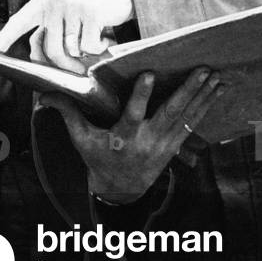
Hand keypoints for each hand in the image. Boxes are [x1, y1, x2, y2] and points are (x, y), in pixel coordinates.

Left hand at [0, 0, 132, 72]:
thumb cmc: (89, 3)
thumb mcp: (64, 10)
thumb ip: (50, 29)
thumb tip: (38, 59)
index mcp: (43, 1)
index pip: (19, 21)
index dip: (4, 38)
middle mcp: (54, 1)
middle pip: (50, 49)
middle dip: (64, 65)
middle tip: (78, 69)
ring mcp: (72, 6)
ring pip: (70, 50)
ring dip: (84, 57)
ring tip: (94, 45)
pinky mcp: (92, 13)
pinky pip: (89, 47)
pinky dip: (99, 49)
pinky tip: (105, 39)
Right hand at [42, 68, 221, 203]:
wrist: (122, 190)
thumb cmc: (99, 158)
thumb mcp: (81, 139)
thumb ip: (68, 113)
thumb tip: (44, 96)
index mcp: (124, 137)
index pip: (133, 113)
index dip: (141, 95)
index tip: (149, 74)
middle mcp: (148, 140)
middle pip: (171, 112)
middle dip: (188, 90)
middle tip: (202, 70)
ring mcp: (165, 143)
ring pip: (187, 116)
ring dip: (203, 95)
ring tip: (216, 76)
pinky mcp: (175, 144)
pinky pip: (194, 122)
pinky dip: (206, 106)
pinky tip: (217, 90)